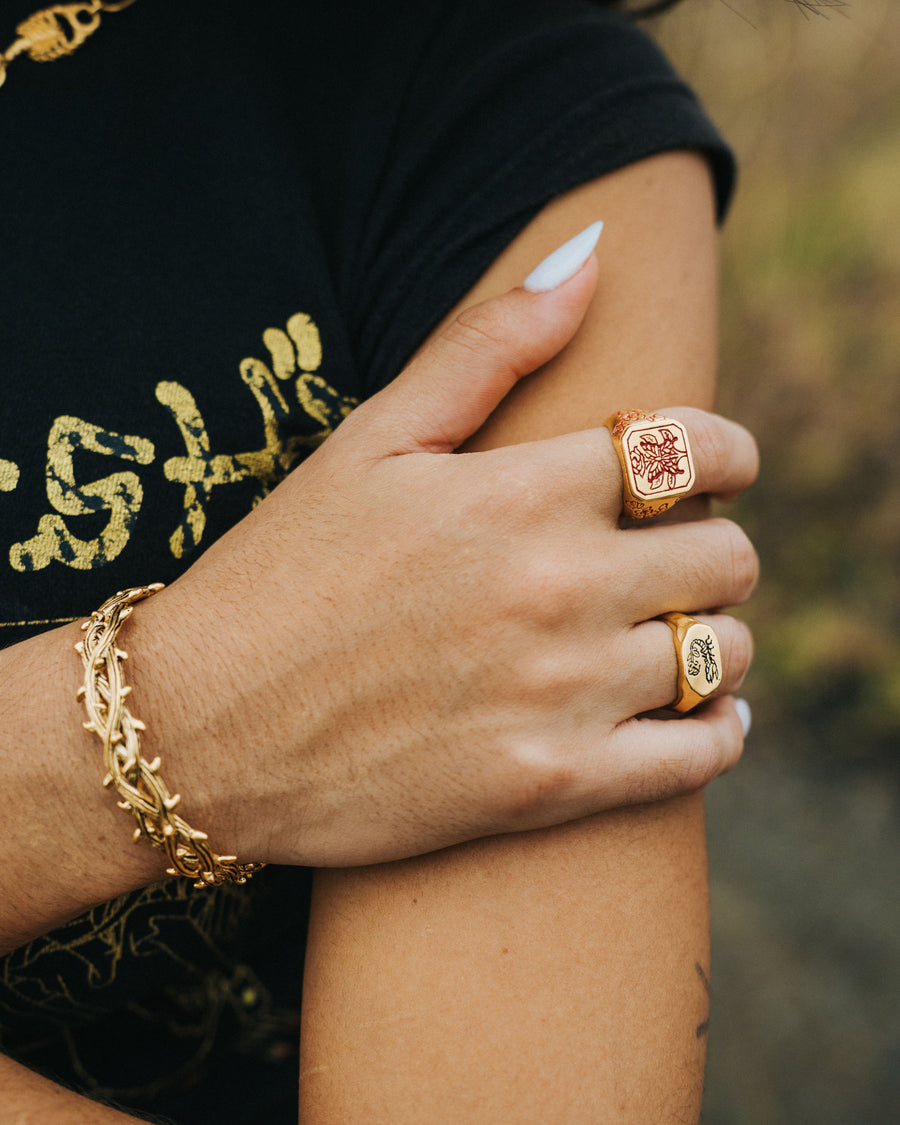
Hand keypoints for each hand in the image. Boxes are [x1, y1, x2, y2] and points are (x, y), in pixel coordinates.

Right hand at [129, 252, 757, 866]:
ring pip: (723, 655)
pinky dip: (720, 731)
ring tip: (683, 634)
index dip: (728, 454)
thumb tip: (592, 252)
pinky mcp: (549, 784)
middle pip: (727, 557)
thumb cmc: (281, 574)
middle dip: (717, 547)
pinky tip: (706, 715)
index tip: (721, 468)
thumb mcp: (370, 439)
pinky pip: (698, 755)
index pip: (695, 450)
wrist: (198, 728)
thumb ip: (487, 344)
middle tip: (680, 558)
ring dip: (719, 638)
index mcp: (521, 491)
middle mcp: (557, 586)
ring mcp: (559, 693)